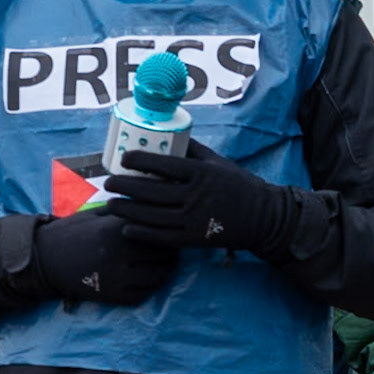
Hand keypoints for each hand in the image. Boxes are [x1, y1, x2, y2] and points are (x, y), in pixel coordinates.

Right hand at [31, 204, 179, 303]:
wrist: (43, 259)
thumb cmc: (70, 232)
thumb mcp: (95, 214)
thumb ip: (123, 212)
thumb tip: (151, 204)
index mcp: (115, 230)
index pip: (156, 232)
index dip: (168, 233)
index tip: (171, 231)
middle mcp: (118, 255)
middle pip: (162, 256)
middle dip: (171, 253)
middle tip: (173, 250)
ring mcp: (115, 278)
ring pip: (157, 277)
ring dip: (165, 272)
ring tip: (166, 266)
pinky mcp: (110, 296)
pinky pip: (142, 295)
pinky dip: (151, 289)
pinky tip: (150, 281)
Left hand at [102, 140, 297, 256]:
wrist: (264, 217)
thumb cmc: (238, 185)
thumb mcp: (218, 162)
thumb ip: (193, 150)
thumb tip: (168, 135)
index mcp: (202, 173)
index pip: (165, 165)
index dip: (141, 161)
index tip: (124, 159)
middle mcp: (197, 195)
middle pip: (153, 191)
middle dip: (125, 187)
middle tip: (109, 183)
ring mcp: (195, 219)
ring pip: (153, 215)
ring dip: (127, 210)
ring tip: (110, 204)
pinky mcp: (195, 239)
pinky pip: (162, 237)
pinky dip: (142, 233)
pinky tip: (126, 228)